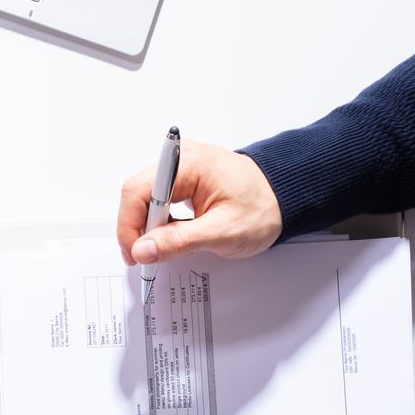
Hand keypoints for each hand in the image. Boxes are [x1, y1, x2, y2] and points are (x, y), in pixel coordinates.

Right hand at [116, 140, 282, 267]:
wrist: (284, 199)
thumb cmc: (263, 208)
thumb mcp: (221, 232)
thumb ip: (178, 241)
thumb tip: (143, 249)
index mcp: (189, 163)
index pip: (138, 192)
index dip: (130, 226)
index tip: (136, 253)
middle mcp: (180, 159)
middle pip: (136, 193)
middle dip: (137, 228)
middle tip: (146, 255)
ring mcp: (181, 168)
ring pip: (144, 198)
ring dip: (147, 226)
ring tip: (162, 247)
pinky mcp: (183, 179)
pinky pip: (157, 200)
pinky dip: (158, 222)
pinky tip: (170, 236)